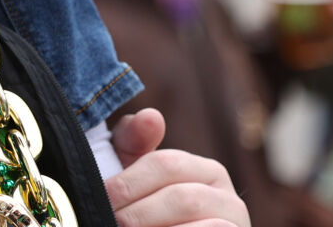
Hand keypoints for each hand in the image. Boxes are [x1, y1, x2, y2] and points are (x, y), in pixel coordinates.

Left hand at [106, 111, 250, 226]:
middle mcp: (229, 199)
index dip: (128, 182)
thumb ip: (134, 141)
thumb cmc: (150, 210)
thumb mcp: (137, 174)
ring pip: (192, 225)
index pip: (165, 164)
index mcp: (207, 171)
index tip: (103, 197)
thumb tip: (152, 116)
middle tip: (113, 220)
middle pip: (180, 198)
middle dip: (138, 213)